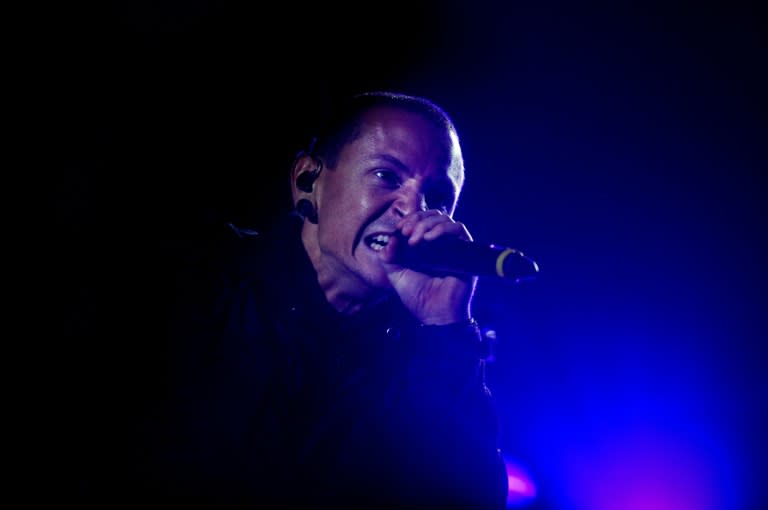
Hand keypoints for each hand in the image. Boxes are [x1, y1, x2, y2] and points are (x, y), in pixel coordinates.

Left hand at [379, 210, 476, 324]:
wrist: (434, 314)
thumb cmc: (417, 296)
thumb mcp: (396, 274)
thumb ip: (389, 257)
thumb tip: (390, 239)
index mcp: (423, 246)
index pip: (419, 221)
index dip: (409, 220)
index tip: (399, 228)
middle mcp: (439, 243)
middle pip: (432, 216)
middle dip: (417, 219)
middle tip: (406, 231)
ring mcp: (452, 246)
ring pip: (444, 219)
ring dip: (427, 224)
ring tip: (415, 239)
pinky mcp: (465, 250)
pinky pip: (458, 229)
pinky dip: (442, 229)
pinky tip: (429, 238)